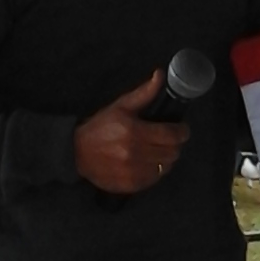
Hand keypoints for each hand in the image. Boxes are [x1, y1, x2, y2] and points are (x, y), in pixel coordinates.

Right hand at [73, 70, 189, 193]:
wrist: (77, 152)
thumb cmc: (100, 127)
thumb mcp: (121, 106)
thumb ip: (144, 92)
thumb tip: (160, 75)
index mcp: (135, 132)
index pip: (171, 135)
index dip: (182, 132)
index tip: (182, 129)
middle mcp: (136, 154)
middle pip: (172, 152)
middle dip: (175, 144)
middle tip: (170, 139)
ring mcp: (133, 172)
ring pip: (165, 167)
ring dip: (166, 158)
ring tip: (158, 150)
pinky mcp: (131, 185)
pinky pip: (154, 179)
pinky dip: (155, 171)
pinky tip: (148, 162)